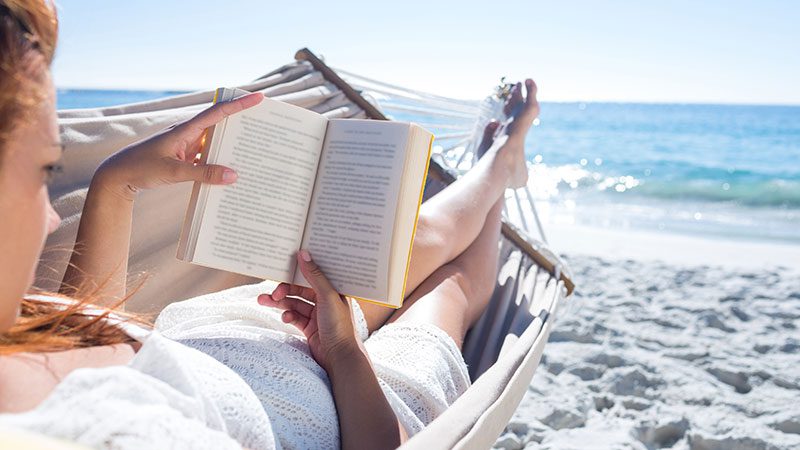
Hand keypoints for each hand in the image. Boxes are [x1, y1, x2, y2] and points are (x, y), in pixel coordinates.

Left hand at [92, 92, 263, 200]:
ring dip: (232, 145)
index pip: (218, 113)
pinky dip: (219, 162)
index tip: (258, 98)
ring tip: (254, 149)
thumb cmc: (141, 168)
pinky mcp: (184, 158)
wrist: (117, 177)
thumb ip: (204, 173)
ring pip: (215, 142)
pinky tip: (231, 172)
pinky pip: (208, 157)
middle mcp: (187, 134)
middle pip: (220, 124)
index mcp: (184, 130)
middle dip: (242, 122)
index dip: (239, 105)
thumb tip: (233, 175)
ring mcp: (186, 146)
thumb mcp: (173, 172)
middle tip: (264, 122)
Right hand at [257, 250, 361, 372]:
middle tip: (272, 292)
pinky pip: (294, 317)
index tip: (284, 264)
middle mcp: (326, 301)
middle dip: (284, 289)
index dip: (300, 270)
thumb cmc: (340, 325)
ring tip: (264, 301)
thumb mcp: (327, 296)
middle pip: (301, 290)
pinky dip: (288, 315)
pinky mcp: (310, 328)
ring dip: (280, 302)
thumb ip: (314, 276)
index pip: (314, 275)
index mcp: (335, 290)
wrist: (340, 358)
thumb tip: (303, 254)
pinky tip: (285, 318)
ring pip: (295, 303)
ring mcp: (317, 315)